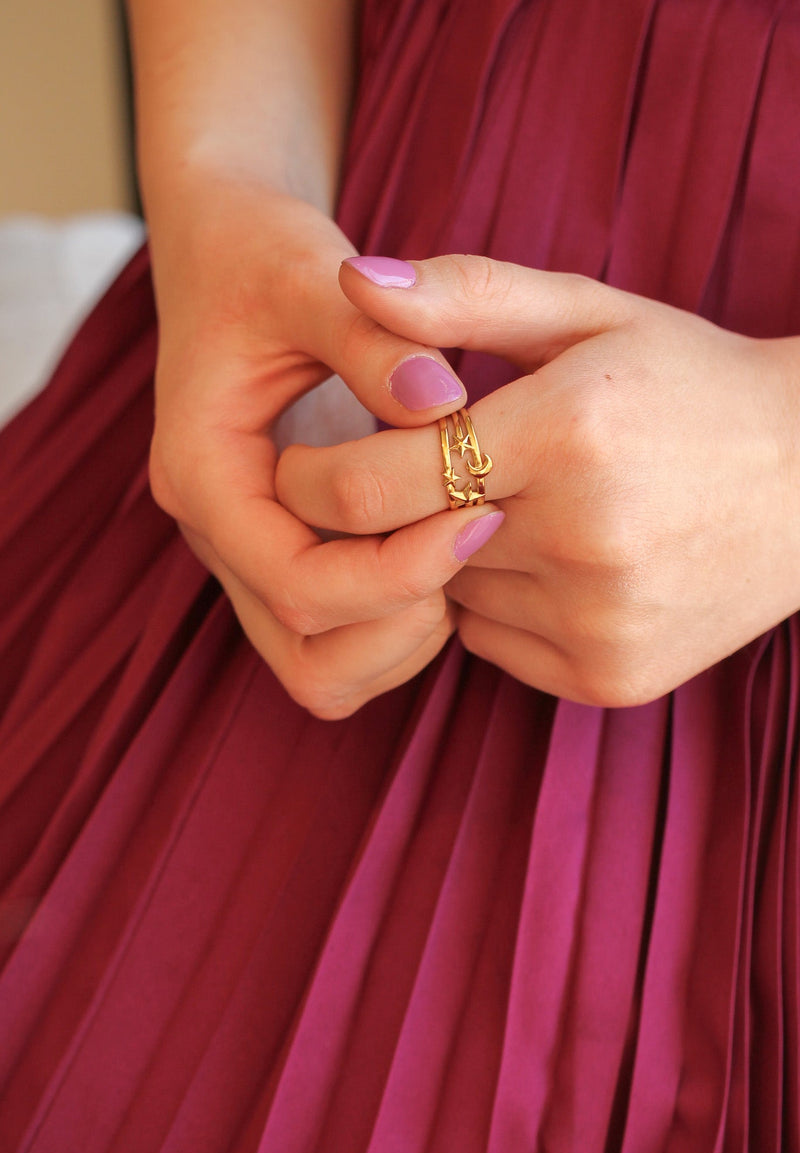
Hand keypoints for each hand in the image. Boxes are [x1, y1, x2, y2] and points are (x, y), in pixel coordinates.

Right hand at [147, 183, 503, 717]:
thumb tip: (444, 403)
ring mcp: (247, 557)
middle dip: (405, 616)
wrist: (227, 259)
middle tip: (473, 534)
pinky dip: (398, 630)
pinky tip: (438, 554)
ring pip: (321, 670)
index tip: (478, 511)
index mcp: (204, 472)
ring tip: (456, 548)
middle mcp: (216, 534)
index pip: (295, 580)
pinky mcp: (284, 560)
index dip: (395, 570)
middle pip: (308, 650)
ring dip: (402, 637)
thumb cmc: (262, 259)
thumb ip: (373, 337)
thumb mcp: (310, 273)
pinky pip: (338, 650)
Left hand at [276, 254, 799, 705]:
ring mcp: (600, 622)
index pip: (371, 483)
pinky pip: (493, 642)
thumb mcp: (587, 314)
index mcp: (566, 433)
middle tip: (386, 480)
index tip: (297, 464)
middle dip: (382, 515)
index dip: (313, 477)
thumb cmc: (686, 382)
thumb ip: (462, 294)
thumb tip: (345, 278)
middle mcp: (584, 540)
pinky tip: (550, 559)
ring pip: (448, 597)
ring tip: (513, 505)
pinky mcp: (611, 676)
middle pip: (404, 545)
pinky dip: (496, 604)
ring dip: (448, 557)